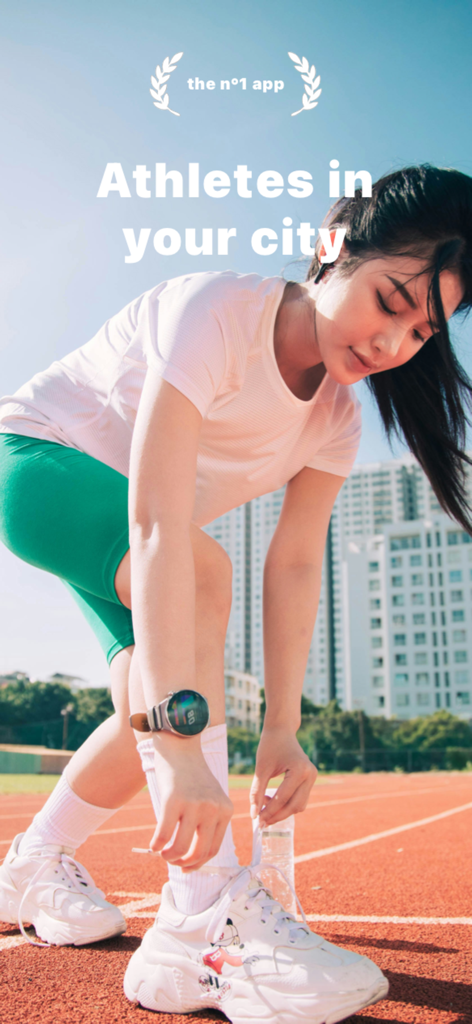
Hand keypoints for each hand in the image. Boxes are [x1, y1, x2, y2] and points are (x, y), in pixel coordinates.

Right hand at [150, 736, 232, 871]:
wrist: (179, 744)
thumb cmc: (191, 774)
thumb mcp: (209, 796)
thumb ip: (206, 821)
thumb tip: (190, 858)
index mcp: (225, 810)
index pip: (213, 848)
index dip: (198, 863)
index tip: (185, 867)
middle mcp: (213, 808)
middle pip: (199, 852)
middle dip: (184, 863)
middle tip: (172, 862)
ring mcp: (194, 804)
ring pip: (180, 847)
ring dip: (168, 856)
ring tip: (162, 853)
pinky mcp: (173, 800)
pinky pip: (163, 834)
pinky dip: (156, 845)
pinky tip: (153, 845)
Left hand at [250, 727, 316, 826]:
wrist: (281, 730)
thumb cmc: (270, 745)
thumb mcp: (261, 769)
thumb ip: (257, 792)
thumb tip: (254, 814)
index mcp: (300, 770)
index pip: (283, 798)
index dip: (269, 811)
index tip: (257, 821)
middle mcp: (310, 774)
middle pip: (294, 806)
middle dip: (277, 815)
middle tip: (261, 822)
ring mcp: (312, 777)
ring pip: (299, 805)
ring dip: (283, 811)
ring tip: (264, 808)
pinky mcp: (309, 779)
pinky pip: (300, 799)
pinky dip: (287, 804)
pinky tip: (272, 801)